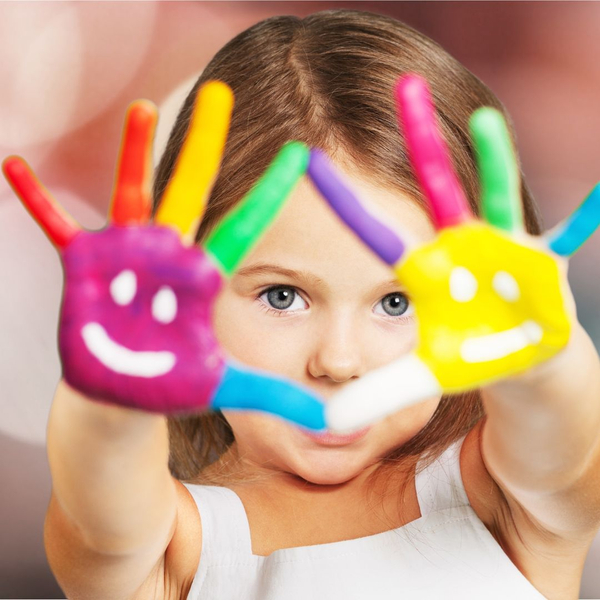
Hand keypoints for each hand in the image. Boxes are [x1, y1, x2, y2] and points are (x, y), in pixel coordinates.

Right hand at [3, 81, 324, 429]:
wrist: (127, 391)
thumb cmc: (176, 383)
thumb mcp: (227, 386)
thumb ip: (275, 395)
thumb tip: (330, 421)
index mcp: (203, 278)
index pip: (245, 227)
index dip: (270, 193)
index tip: (299, 156)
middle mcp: (169, 254)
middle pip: (191, 190)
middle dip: (205, 144)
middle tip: (221, 93)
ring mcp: (128, 256)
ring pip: (134, 194)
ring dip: (135, 151)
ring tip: (145, 106)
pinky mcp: (88, 266)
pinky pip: (58, 226)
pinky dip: (38, 200)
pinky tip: (14, 165)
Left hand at [307, 74, 599, 430]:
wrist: (519, 361)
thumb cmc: (469, 357)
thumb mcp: (423, 377)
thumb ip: (380, 394)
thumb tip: (330, 421)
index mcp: (424, 270)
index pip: (377, 234)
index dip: (348, 204)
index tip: (309, 162)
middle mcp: (459, 247)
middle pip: (437, 188)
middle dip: (421, 139)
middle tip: (402, 85)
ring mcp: (502, 250)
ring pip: (495, 197)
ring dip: (494, 161)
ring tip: (485, 119)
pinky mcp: (542, 265)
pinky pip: (565, 240)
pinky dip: (585, 219)